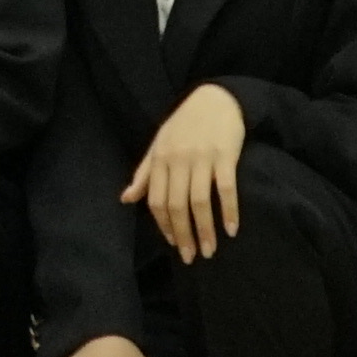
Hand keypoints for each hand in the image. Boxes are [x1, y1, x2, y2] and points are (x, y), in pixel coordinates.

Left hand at [126, 82, 251, 260]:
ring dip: (204, 230)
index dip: (163, 226)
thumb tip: (125, 199)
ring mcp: (202, 158)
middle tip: (191, 257)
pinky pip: (226, 189)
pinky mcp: (225, 155)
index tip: (173, 244)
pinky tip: (231, 230)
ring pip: (199, 201)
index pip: (156, 200)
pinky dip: (228, 211)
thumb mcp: (159, 144)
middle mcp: (178, 160)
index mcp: (160, 159)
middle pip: (176, 205)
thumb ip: (144, 173)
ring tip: (210, 251)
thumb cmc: (184, 124)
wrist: (215, 98)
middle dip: (183, 235)